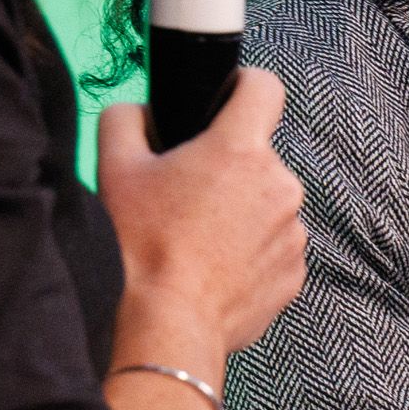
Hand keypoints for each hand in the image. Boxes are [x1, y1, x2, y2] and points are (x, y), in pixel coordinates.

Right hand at [95, 69, 305, 356]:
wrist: (165, 323)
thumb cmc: (139, 244)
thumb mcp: (114, 167)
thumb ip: (125, 118)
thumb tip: (140, 112)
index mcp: (241, 149)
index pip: (264, 88)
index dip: (242, 85)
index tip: (225, 99)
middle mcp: (281, 185)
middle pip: (259, 155)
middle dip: (228, 165)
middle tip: (186, 193)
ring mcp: (294, 232)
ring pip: (268, 203)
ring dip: (241, 210)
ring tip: (198, 239)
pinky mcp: (295, 273)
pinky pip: (274, 246)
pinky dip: (250, 251)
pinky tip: (214, 268)